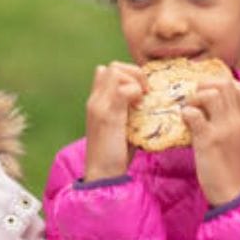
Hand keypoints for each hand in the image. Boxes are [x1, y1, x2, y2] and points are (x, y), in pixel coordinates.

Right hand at [84, 62, 144, 180]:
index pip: (106, 71)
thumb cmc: (115, 155)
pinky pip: (123, 88)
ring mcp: (99, 105)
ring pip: (115, 71)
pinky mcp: (107, 114)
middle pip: (112, 66)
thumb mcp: (121, 128)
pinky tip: (139, 107)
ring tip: (142, 99)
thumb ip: (127, 113)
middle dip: (133, 73)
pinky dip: (135, 92)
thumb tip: (144, 103)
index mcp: (97, 102)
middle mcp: (95, 100)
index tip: (140, 92)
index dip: (127, 75)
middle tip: (145, 93)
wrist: (102, 173)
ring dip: (134, 80)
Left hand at [182, 76, 239, 204]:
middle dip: (204, 84)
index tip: (205, 92)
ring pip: (212, 94)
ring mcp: (223, 129)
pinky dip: (186, 113)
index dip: (218, 82)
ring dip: (194, 97)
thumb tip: (203, 104)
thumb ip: (224, 119)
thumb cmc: (230, 165)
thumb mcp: (233, 136)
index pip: (239, 86)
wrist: (233, 190)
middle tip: (193, 99)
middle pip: (225, 83)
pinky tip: (184, 121)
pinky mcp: (208, 141)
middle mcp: (235, 120)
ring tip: (189, 109)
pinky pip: (195, 115)